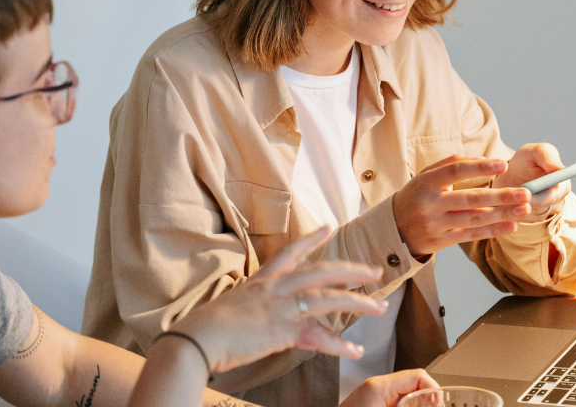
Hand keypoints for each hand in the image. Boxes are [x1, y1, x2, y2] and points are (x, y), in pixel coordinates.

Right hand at [171, 227, 386, 372]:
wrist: (196, 338)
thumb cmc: (206, 327)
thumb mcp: (231, 307)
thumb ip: (249, 308)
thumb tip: (255, 316)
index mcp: (262, 281)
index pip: (291, 253)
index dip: (311, 239)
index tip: (328, 226)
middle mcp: (275, 289)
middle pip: (321, 272)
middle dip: (351, 270)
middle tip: (375, 270)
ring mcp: (280, 308)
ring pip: (328, 299)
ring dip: (358, 303)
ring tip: (379, 308)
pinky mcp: (282, 330)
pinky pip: (319, 336)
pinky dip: (339, 345)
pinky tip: (355, 350)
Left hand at [340, 369, 438, 406]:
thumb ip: (411, 404)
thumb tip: (433, 400)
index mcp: (379, 386)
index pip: (417, 376)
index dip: (434, 390)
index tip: (441, 404)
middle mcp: (377, 387)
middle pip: (414, 386)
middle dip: (428, 400)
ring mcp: (374, 397)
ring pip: (407, 396)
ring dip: (418, 403)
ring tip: (429, 405)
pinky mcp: (373, 404)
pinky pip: (396, 402)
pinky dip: (408, 406)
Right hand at [393, 155, 531, 255]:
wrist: (394, 227)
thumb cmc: (417, 195)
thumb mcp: (427, 175)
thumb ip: (453, 163)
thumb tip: (484, 159)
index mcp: (427, 182)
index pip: (455, 171)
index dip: (480, 167)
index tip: (503, 164)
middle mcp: (431, 203)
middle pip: (470, 198)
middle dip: (501, 195)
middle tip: (526, 193)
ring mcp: (436, 223)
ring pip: (474, 218)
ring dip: (503, 214)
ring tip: (525, 209)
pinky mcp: (442, 241)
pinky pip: (471, 235)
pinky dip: (492, 231)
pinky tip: (511, 225)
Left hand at [492, 143, 569, 222]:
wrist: (511, 174)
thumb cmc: (527, 160)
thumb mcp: (535, 152)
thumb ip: (547, 156)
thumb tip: (560, 168)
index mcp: (563, 185)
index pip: (555, 194)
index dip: (542, 195)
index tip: (527, 192)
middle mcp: (557, 202)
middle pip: (541, 207)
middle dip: (524, 201)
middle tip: (509, 196)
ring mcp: (544, 213)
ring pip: (529, 214)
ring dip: (515, 205)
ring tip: (502, 197)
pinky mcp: (530, 220)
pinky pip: (519, 219)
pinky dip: (508, 211)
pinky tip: (500, 204)